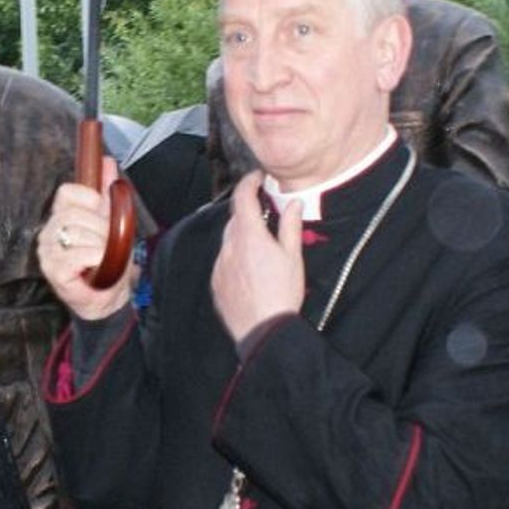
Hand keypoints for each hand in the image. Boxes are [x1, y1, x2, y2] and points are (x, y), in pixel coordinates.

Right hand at [37, 157, 133, 321]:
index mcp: (60, 217)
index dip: (90, 200)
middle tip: (107, 245)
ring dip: (101, 246)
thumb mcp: (112, 222)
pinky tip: (95, 269)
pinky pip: (81, 254)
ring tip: (102, 259)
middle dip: (101, 228)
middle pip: (76, 213)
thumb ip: (107, 192)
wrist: (109, 298)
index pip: (67, 192)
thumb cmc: (107, 263)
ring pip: (79, 233)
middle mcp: (48, 232)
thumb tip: (108, 162)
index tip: (100, 216)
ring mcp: (47, 252)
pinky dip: (97, 260)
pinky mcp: (53, 270)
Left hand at [210, 172, 304, 344]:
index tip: (258, 178)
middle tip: (266, 214)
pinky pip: (224, 261)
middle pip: (235, 219)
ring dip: (241, 235)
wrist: (263, 330)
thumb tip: (293, 203)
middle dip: (248, 212)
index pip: (242, 197)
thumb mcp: (293, 257)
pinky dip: (235, 256)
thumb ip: (290, 226)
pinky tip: (250, 270)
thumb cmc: (281, 294)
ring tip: (260, 246)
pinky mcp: (216, 282)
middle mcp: (229, 246)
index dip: (249, 182)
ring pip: (228, 240)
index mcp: (249, 235)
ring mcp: (219, 265)